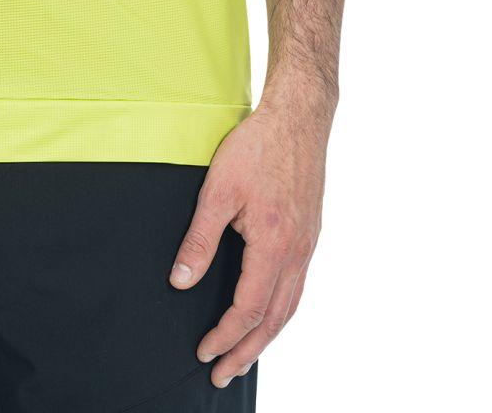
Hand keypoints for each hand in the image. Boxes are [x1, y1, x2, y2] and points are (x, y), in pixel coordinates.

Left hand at [167, 80, 331, 387]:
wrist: (298, 117)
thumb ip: (199, 239)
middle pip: (274, 319)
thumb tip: (180, 281)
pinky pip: (297, 286)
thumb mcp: (218, 189)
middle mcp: (297, 252)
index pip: (248, 308)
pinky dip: (281, 311)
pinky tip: (268, 313)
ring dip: (266, 336)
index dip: (225, 335)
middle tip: (223, 374)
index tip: (204, 352)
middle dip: (247, 351)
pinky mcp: (310, 234)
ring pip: (290, 306)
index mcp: (274, 245)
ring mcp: (308, 244)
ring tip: (243, 355)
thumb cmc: (258, 146)